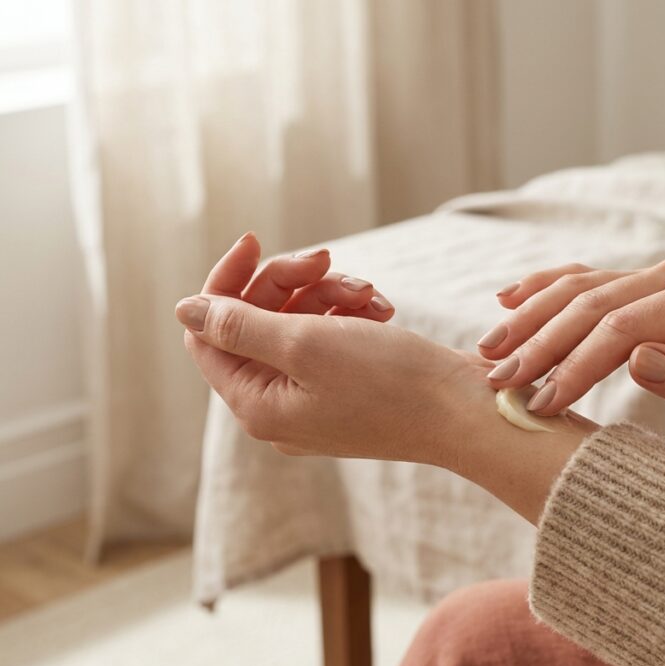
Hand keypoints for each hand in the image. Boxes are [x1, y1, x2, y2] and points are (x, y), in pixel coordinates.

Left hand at [176, 234, 491, 462]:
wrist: (466, 412)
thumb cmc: (391, 383)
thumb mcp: (306, 344)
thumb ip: (239, 325)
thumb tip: (184, 310)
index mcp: (258, 405)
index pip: (209, 334)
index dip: (226, 283)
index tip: (257, 242)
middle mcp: (280, 408)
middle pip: (255, 323)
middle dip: (290, 284)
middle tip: (327, 262)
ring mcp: (316, 400)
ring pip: (297, 324)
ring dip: (328, 296)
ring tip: (368, 293)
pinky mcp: (349, 389)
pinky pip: (331, 339)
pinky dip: (351, 316)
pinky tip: (381, 310)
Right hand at [478, 257, 664, 465]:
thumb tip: (638, 359)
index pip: (623, 328)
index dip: (577, 364)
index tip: (542, 403)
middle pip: (591, 303)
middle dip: (540, 343)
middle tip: (499, 380)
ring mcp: (655, 277)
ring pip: (578, 288)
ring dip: (530, 318)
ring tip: (489, 350)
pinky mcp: (640, 286)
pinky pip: (583, 281)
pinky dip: (543, 289)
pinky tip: (507, 298)